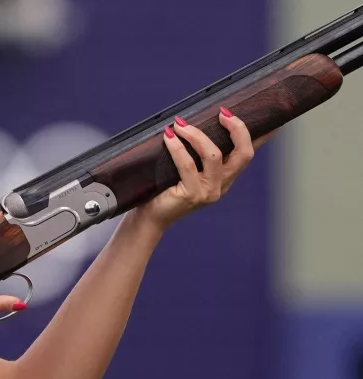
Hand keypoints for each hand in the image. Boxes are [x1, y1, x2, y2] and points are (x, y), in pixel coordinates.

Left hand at [134, 107, 275, 230]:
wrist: (151, 218)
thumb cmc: (165, 190)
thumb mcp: (185, 169)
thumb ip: (195, 152)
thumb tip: (188, 123)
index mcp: (225, 177)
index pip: (248, 154)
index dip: (262, 137)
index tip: (272, 120)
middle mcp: (222, 185)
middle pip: (244, 154)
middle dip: (237, 129)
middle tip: (222, 113)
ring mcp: (209, 191)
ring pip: (214, 155)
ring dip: (197, 135)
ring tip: (179, 124)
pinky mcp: (192, 195)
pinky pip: (187, 165)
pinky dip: (178, 147)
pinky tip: (168, 137)